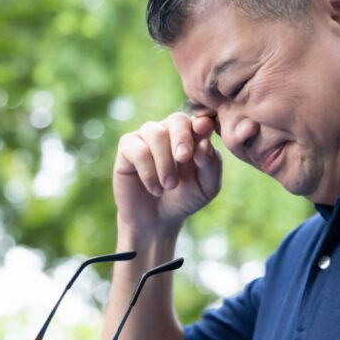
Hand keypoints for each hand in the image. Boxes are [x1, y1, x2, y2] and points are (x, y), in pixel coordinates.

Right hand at [114, 113, 221, 232]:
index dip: (202, 123)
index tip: (204, 129)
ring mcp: (147, 136)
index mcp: (193, 135)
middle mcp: (170, 130)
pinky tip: (155, 188)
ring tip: (169, 185)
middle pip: (177, 120)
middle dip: (182, 138)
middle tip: (183, 158)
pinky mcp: (127, 147)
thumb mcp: (206, 187)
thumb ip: (211, 165)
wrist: (157, 220)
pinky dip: (149, 172)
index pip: (200, 120)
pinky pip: (138, 150)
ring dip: (165, 162)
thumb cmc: (184, 198)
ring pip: (156, 134)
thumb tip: (205, 143)